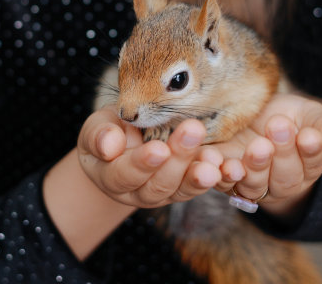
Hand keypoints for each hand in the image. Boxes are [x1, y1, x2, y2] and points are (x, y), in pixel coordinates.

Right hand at [77, 106, 222, 207]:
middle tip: (193, 131)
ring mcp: (164, 193)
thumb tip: (109, 145)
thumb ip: (99, 135)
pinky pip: (199, 185)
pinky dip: (215, 176)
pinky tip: (223, 163)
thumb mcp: (98, 127)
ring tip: (212, 157)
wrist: (126, 141)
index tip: (158, 149)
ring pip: (181, 189)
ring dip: (198, 173)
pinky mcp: (185, 187)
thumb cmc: (110, 131)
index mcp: (111, 178)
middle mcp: (138, 193)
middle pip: (158, 184)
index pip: (124, 175)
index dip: (140, 164)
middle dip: (177, 159)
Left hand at [213, 93, 321, 218]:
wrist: (247, 116)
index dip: (311, 151)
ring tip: (257, 147)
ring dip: (255, 166)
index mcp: (306, 167)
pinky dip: (222, 174)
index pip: (313, 163)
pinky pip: (223, 183)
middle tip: (278, 127)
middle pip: (285, 177)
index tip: (308, 135)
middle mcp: (281, 182)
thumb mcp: (307, 114)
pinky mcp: (224, 179)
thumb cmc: (283, 116)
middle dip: (283, 153)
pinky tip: (224, 163)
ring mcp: (252, 184)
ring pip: (256, 184)